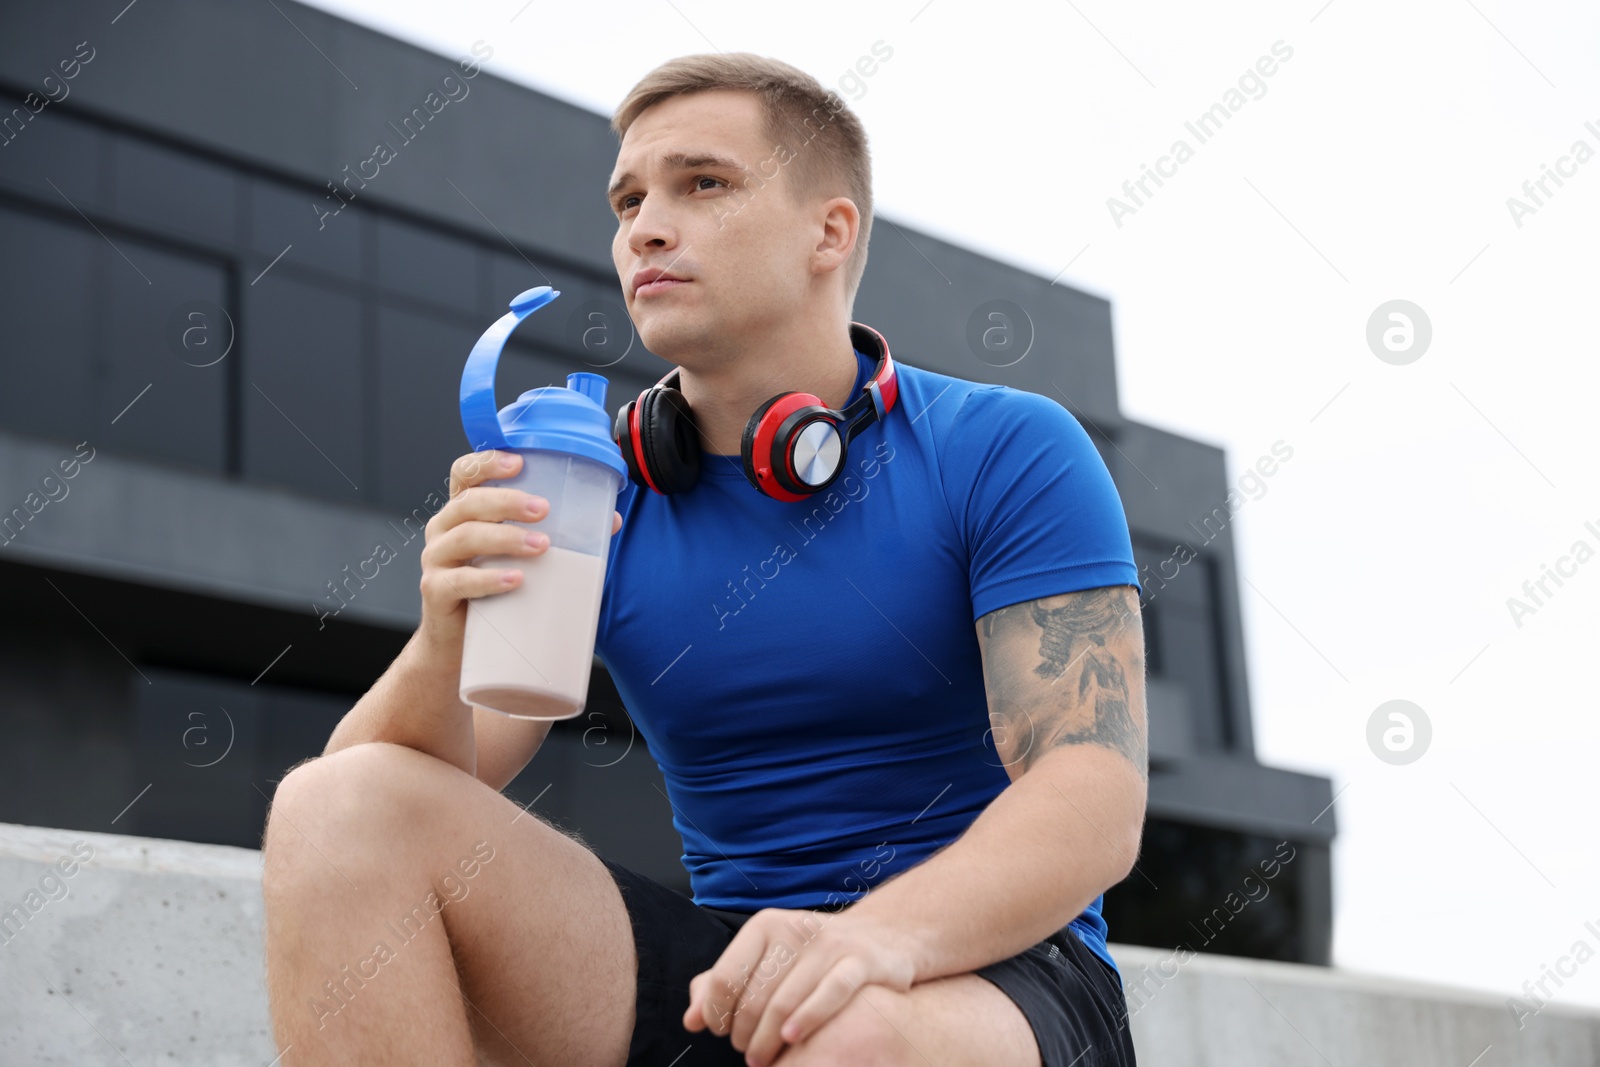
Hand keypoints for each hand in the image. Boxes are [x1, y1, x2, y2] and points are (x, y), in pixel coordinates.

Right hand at [419, 450, 621, 648]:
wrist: (460, 644)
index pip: (464, 473)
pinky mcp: (436, 591)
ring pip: (466, 537)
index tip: (518, 463)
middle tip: (544, 509)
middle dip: (508, 502)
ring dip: (506, 538)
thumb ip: (558, 534)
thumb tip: (610, 520)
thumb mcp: (520, 555)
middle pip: (469, 502)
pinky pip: (460, 580)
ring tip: (541, 546)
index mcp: (462, 511)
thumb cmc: (494, 590)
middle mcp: (444, 529)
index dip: (487, 463)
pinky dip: (489, 579)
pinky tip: (516, 580)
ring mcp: (436, 560)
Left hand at [682, 908, 917, 1065]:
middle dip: (743, 1035)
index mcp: (764, 926)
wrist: (880, 937)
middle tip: (747, 1054)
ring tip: (763, 1060)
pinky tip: (793, 1039)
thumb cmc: (810, 957)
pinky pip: (830, 994)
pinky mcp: (862, 961)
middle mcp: (795, 929)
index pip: (725, 977)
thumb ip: (723, 986)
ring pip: (787, 1002)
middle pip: (755, 996)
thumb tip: (691, 1020)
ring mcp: (831, 944)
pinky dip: (808, 1020)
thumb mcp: (764, 959)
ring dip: (769, 1040)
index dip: (717, 1013)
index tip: (721, 1032)